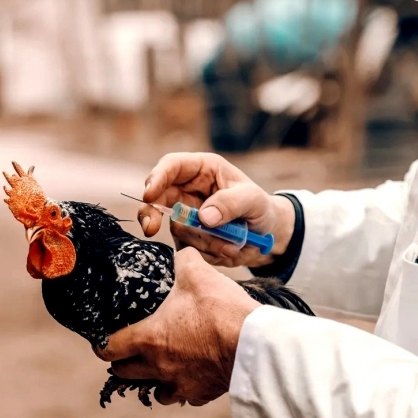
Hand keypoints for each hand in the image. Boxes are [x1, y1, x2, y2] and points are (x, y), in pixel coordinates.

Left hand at [97, 248, 260, 405]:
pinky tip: (191, 375)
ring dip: (152, 378)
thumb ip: (183, 262)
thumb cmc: (220, 309)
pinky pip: (184, 396)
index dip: (103, 344)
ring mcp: (179, 383)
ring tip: (161, 365)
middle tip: (132, 350)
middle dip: (124, 362)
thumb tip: (182, 253)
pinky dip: (183, 388)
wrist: (253, 344)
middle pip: (124, 373)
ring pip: (154, 391)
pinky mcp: (201, 394)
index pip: (109, 349)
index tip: (105, 339)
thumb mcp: (197, 274)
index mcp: (149, 338)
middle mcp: (158, 366)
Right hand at [137, 153, 294, 267]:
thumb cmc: (261, 207)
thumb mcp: (253, 200)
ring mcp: (186, 214)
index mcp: (202, 169)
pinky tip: (227, 249)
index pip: (171, 166)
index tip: (150, 194)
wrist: (268, 235)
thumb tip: (204, 216)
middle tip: (151, 228)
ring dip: (201, 240)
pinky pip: (186, 246)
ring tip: (231, 243)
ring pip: (175, 227)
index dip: (157, 177)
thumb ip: (230, 204)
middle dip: (152, 212)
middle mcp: (189, 189)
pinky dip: (206, 251)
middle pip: (157, 196)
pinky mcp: (189, 236)